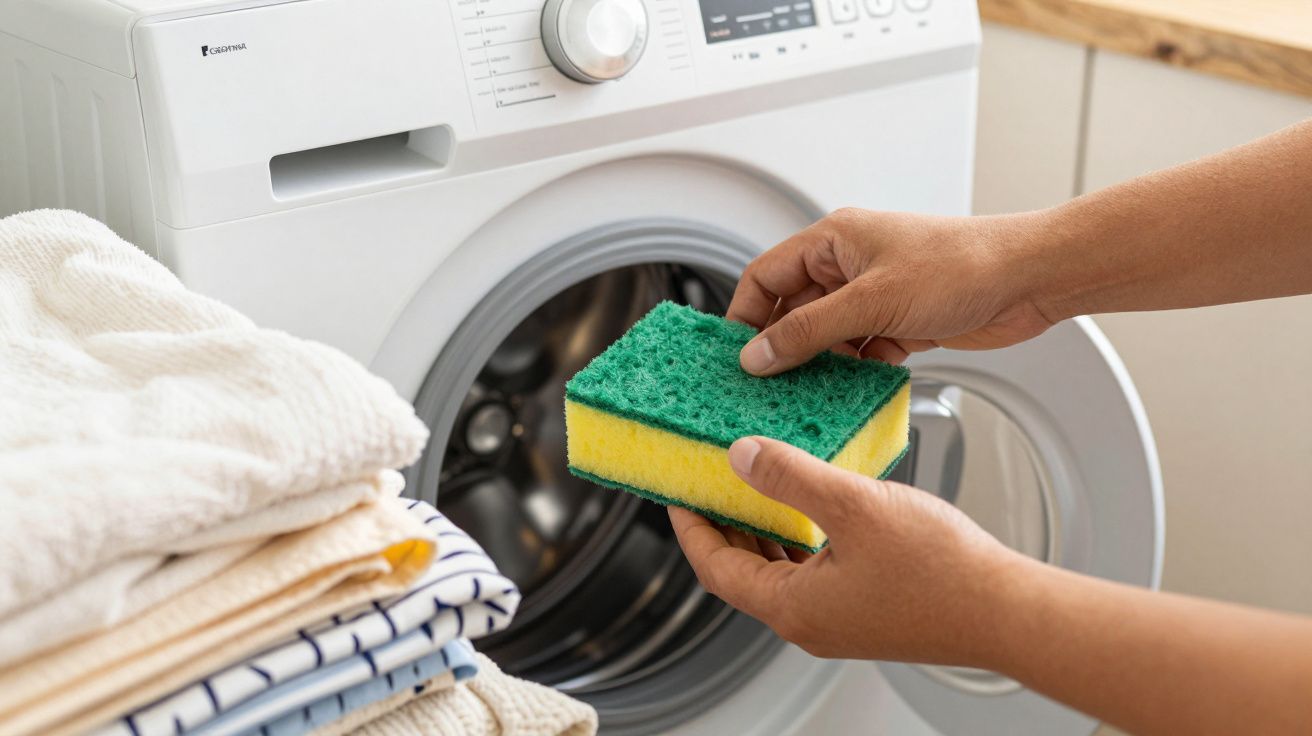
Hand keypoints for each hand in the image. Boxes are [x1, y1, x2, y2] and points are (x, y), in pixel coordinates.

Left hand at [669, 435, 1023, 664]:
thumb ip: (791, 477)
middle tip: (711, 477)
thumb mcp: (853, 506)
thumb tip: (740, 456)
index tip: (675, 489)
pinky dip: (798, 535)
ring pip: (778, 569)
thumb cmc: (941, 570)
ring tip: (754, 480)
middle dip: (723, 522)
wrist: (1006, 610)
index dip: (690, 525)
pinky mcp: (863, 607)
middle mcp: (808, 621)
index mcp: (792, 607)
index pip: (714, 567)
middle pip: (742, 570)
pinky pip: (811, 569)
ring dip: (762, 527)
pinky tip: (811, 501)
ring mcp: (837, 617)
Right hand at [730, 208, 1055, 374]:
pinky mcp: (899, 323)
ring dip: (818, 365)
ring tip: (805, 394)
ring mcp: (875, 295)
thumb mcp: (871, 302)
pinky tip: (849, 391)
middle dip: (781, 347)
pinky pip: (858, 352)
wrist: (1028, 279)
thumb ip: (809, 331)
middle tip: (763, 386)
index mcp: (834, 240)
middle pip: (793, 310)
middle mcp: (850, 265)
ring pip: (826, 336)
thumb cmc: (961, 265)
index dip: (744, 316)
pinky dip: (852, 372)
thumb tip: (758, 354)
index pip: (766, 276)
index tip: (733, 356)